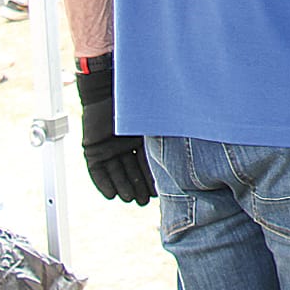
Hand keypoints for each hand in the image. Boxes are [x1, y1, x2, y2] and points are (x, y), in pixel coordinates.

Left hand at [75, 54, 155, 204]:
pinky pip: (97, 171)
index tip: (160, 191)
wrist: (106, 89)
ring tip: (132, 200)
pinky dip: (103, 183)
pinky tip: (112, 195)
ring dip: (123, 187)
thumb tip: (197, 128)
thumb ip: (167, 126)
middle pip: (132, 170)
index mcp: (139, 138)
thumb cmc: (133, 98)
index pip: (147, 162)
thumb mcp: (153, 117)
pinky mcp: (93, 149)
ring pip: (116, 173)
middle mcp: (124, 144)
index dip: (152, 177)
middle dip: (139, 186)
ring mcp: (108, 147)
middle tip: (146, 201)